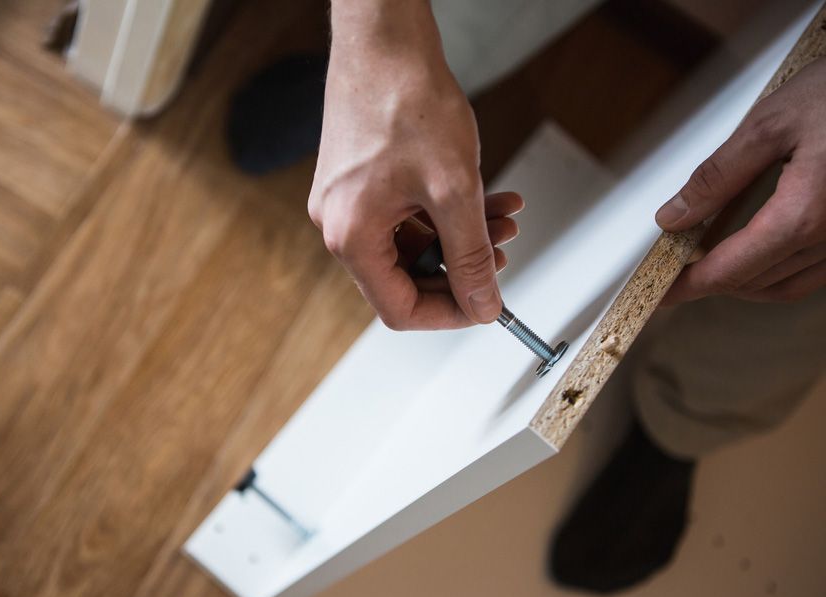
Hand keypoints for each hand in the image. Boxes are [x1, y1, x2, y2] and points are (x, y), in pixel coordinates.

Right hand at [308, 0, 506, 329]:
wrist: (384, 41)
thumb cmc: (405, 101)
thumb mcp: (454, 190)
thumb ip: (470, 255)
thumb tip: (483, 303)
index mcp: (351, 237)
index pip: (399, 307)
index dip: (450, 312)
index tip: (485, 303)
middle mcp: (339, 224)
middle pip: (406, 277)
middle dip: (462, 266)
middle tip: (501, 252)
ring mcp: (347, 202)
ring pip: (412, 243)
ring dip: (460, 235)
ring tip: (502, 215)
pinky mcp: (359, 182)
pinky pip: (405, 215)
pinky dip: (445, 211)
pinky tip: (484, 194)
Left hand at [656, 57, 825, 304]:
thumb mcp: (770, 124)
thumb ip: (718, 176)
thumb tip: (674, 216)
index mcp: (803, 216)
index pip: (730, 271)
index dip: (688, 286)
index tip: (659, 293)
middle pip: (756, 283)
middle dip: (711, 281)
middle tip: (675, 270)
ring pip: (788, 285)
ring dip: (745, 281)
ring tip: (708, 261)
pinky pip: (816, 270)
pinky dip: (779, 271)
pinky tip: (757, 249)